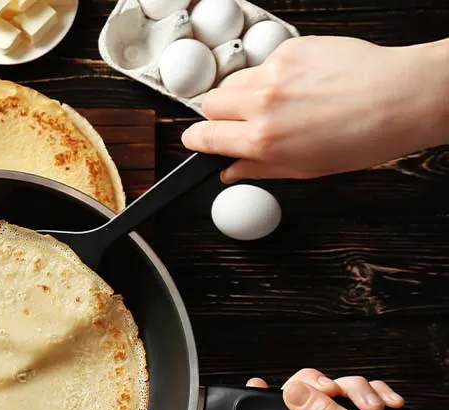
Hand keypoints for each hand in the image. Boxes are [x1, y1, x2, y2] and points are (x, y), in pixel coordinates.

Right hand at [182, 36, 448, 182]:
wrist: (402, 97)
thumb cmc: (363, 137)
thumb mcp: (306, 169)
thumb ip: (259, 169)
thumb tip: (229, 171)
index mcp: (262, 142)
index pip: (202, 136)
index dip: (197, 140)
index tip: (199, 140)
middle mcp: (261, 105)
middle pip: (209, 104)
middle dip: (219, 115)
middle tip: (242, 122)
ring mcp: (273, 73)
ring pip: (233, 81)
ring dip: (243, 93)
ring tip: (276, 102)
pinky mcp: (289, 49)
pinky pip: (264, 63)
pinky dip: (275, 74)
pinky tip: (303, 84)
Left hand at [246, 369, 448, 409]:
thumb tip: (290, 391)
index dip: (256, 409)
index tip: (260, 384)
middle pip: (297, 407)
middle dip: (321, 388)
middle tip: (339, 391)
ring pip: (328, 402)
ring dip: (354, 393)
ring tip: (376, 407)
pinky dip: (368, 401)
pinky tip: (387, 409)